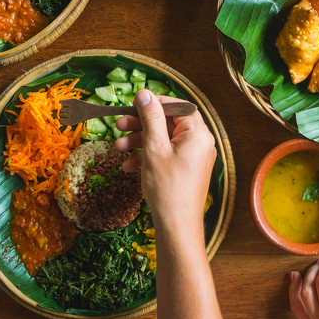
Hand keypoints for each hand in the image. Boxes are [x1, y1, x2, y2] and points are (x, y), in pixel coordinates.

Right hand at [114, 90, 215, 229]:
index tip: (134, 105)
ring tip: (118, 147)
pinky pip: (165, 155)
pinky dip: (147, 157)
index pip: (177, 106)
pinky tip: (129, 166)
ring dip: (139, 141)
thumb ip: (150, 118)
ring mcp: (192, 157)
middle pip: (167, 123)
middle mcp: (199, 142)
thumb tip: (145, 93)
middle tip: (119, 125)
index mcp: (198, 133)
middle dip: (141, 125)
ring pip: (163, 140)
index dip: (154, 103)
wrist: (176, 226)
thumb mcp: (154, 148)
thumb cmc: (168, 187)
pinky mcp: (185, 169)